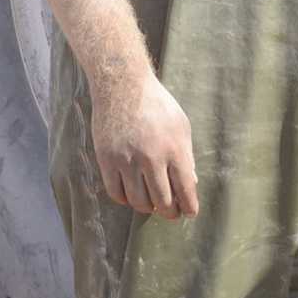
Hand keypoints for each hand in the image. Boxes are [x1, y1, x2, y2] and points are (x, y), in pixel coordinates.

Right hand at [90, 71, 199, 219]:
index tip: (189, 213)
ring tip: (152, 204)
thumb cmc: (156, 104)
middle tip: (172, 212)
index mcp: (173, 148)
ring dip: (148, 207)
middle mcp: (150, 157)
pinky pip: (116, 192)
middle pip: (162, 201)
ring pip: (138, 201)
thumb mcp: (180, 125)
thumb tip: (190, 185)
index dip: (189, 206)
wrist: (122, 85)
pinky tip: (132, 194)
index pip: (185, 190)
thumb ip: (186, 156)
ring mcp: (127, 159)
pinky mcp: (107, 159)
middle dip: (170, 212)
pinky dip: (125, 199)